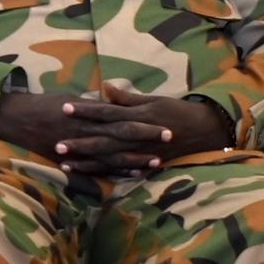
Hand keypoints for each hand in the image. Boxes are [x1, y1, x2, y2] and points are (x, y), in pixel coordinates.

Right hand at [0, 91, 152, 177]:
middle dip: (147, 138)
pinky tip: (132, 174)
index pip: (122, 117)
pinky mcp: (73, 160)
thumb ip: (91, 103)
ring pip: (114, 155)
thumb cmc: (41, 106)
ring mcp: (80, 147)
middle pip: (123, 135)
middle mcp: (87, 130)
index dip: (143, 121)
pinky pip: (98, 168)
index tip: (164, 122)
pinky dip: (115, 172)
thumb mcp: (68, 98)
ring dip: (136, 159)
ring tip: (156, 161)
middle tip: (170, 138)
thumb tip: (108, 100)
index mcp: (88, 113)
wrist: (15, 119)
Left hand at [50, 80, 235, 175]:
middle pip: (104, 139)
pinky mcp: (147, 164)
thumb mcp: (154, 100)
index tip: (64, 108)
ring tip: (64, 165)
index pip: (107, 111)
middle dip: (80, 143)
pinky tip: (88, 176)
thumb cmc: (178, 111)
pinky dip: (107, 174)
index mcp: (139, 115)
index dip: (86, 110)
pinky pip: (123, 171)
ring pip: (110, 159)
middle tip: (56, 145)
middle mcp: (139, 135)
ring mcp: (142, 152)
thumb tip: (105, 87)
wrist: (207, 131)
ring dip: (88, 162)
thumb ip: (128, 98)